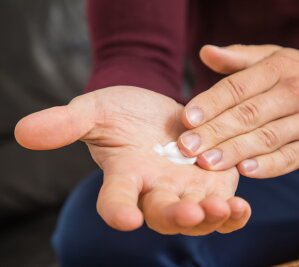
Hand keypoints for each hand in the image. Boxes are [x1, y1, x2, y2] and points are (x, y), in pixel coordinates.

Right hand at [15, 86, 250, 234]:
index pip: (115, 200)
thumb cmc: (123, 112)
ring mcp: (185, 191)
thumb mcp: (96, 110)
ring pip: (196, 216)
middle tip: (188, 212)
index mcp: (125, 176)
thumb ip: (68, 122)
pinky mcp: (212, 185)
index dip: (118, 209)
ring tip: (223, 209)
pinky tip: (240, 208)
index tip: (123, 218)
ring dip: (209, 217)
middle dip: (175, 216)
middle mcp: (155, 191)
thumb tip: (23, 131)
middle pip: (162, 214)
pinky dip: (232, 215)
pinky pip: (223, 209)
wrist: (159, 112)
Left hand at [178, 45, 298, 177]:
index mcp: (279, 68)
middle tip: (186, 147)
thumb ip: (241, 58)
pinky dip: (269, 165)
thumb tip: (205, 52)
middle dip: (214, 131)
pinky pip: (292, 157)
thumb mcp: (279, 59)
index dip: (210, 103)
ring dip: (234, 151)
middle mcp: (296, 91)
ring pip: (267, 137)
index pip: (238, 86)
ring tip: (206, 162)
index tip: (185, 119)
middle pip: (248, 114)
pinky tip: (246, 171)